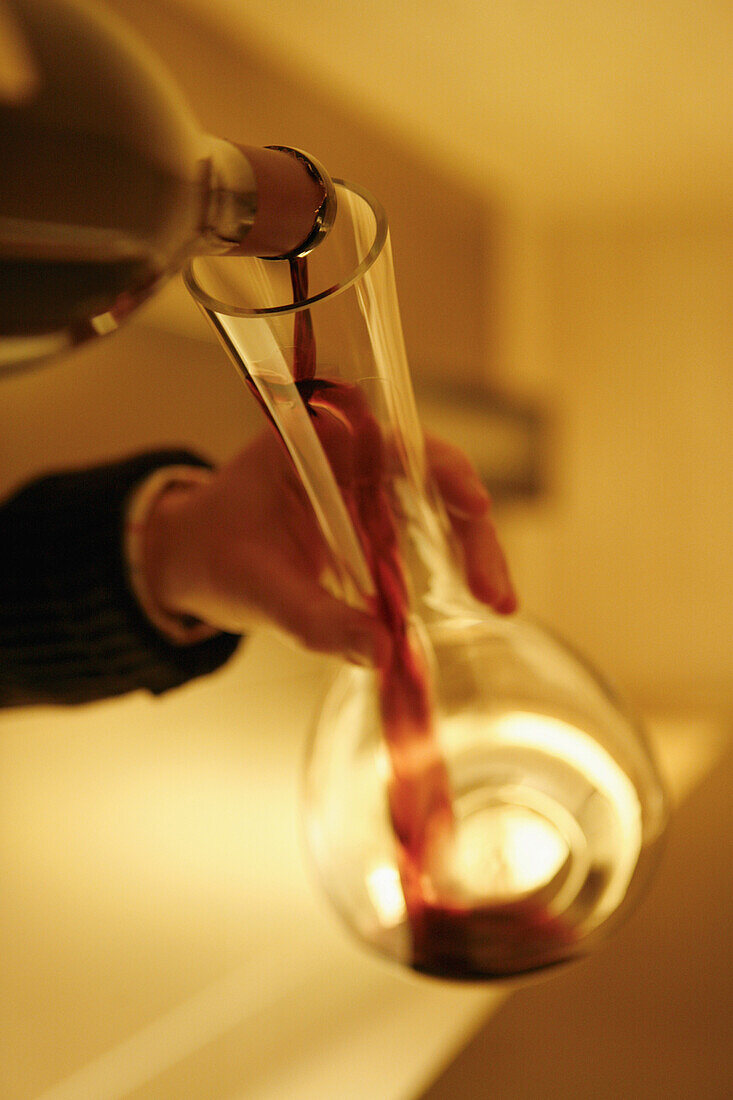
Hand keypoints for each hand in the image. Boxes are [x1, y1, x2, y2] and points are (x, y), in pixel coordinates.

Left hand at [142, 429, 516, 663]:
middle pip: (435, 479)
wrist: (192, 558)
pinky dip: (450, 567)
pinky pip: (424, 536)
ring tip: (498, 604)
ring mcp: (369, 488)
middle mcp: (354, 456)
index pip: (398, 443)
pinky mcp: (375, 521)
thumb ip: (316, 619)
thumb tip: (383, 654)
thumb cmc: (213, 554)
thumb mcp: (258, 588)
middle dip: (474, 534)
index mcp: (320, 441)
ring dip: (473, 554)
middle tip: (496, 594)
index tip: (475, 506)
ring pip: (440, 509)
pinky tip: (474, 601)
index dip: (446, 472)